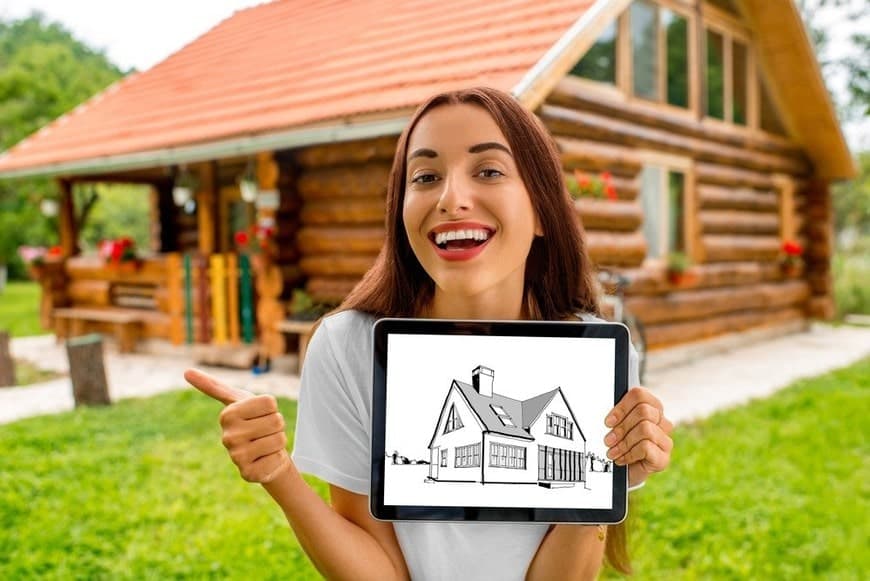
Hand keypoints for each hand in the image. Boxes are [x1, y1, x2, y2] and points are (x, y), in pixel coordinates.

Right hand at [185, 368, 290, 483]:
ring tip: (265, 444)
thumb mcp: (238, 399)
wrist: (264, 452)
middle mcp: (228, 437)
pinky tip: (265, 460)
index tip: (261, 414)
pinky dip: (277, 458)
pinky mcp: (248, 474)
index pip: (270, 403)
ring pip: (278, 439)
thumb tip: (186, 371)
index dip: (272, 408)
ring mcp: (237, 457)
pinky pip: (277, 459)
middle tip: (265, 431)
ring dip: (278, 441)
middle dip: (277, 426)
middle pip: (276, 421)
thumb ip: (215, 386)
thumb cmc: (254, 421)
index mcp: (228, 414)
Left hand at [604, 386, 672, 486]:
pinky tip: (622, 459)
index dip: (622, 407)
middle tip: (608, 439)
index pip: (640, 395)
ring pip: (645, 429)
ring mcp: (665, 441)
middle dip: (622, 426)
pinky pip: (646, 447)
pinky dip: (629, 454)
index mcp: (650, 408)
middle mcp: (661, 422)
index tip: (608, 421)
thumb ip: (615, 417)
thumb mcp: (614, 428)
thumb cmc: (618, 445)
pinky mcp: (663, 458)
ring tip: (613, 451)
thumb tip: (608, 417)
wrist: (622, 473)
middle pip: (644, 411)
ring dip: (624, 442)